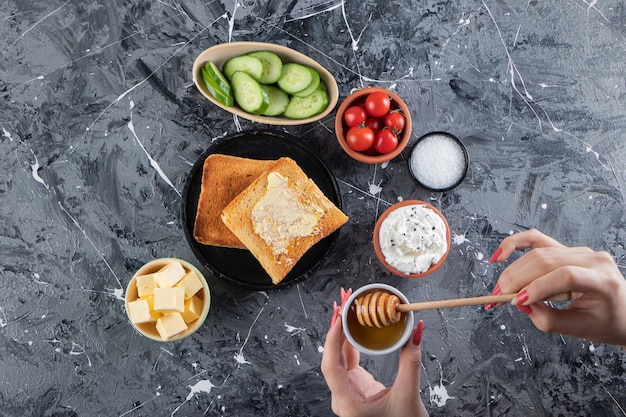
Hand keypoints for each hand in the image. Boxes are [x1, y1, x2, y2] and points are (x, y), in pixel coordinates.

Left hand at [321, 317, 428, 416]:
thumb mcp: (408, 394)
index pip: (331, 365)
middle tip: (344, 302)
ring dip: (343, 332)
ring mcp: (349, 391)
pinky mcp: (357, 387)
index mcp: (347, 403)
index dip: (333, 338)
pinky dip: (352, 343)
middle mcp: (343, 397)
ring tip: (347, 308)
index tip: (340, 316)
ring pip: (339, 357)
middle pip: (332, 357)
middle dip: (337, 327)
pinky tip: (353, 326)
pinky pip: (349, 361)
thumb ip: (411, 361)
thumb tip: (417, 331)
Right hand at [488, 229, 625, 345]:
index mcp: (603, 280)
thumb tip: (520, 305)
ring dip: (513, 270)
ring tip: (499, 289)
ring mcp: (579, 251)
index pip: (566, 276)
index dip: (538, 287)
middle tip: (497, 298)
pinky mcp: (565, 249)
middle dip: (517, 279)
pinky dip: (515, 245)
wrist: (623, 311)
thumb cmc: (607, 322)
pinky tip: (500, 256)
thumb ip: (548, 319)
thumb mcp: (580, 330)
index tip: (516, 302)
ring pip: (537, 253)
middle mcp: (592, 259)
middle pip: (546, 261)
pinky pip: (536, 240)